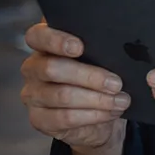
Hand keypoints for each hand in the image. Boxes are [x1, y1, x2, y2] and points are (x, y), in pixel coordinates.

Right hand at [21, 21, 130, 149]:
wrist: (95, 117)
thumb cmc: (96, 79)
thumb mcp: (99, 61)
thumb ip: (100, 51)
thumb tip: (120, 52)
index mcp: (45, 46)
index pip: (38, 36)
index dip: (56, 40)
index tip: (80, 47)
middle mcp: (33, 68)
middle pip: (52, 68)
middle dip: (89, 76)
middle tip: (116, 83)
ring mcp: (33, 94)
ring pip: (62, 95)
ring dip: (97, 99)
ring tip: (120, 100)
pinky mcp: (38, 119)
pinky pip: (65, 117)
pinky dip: (92, 115)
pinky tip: (109, 113)